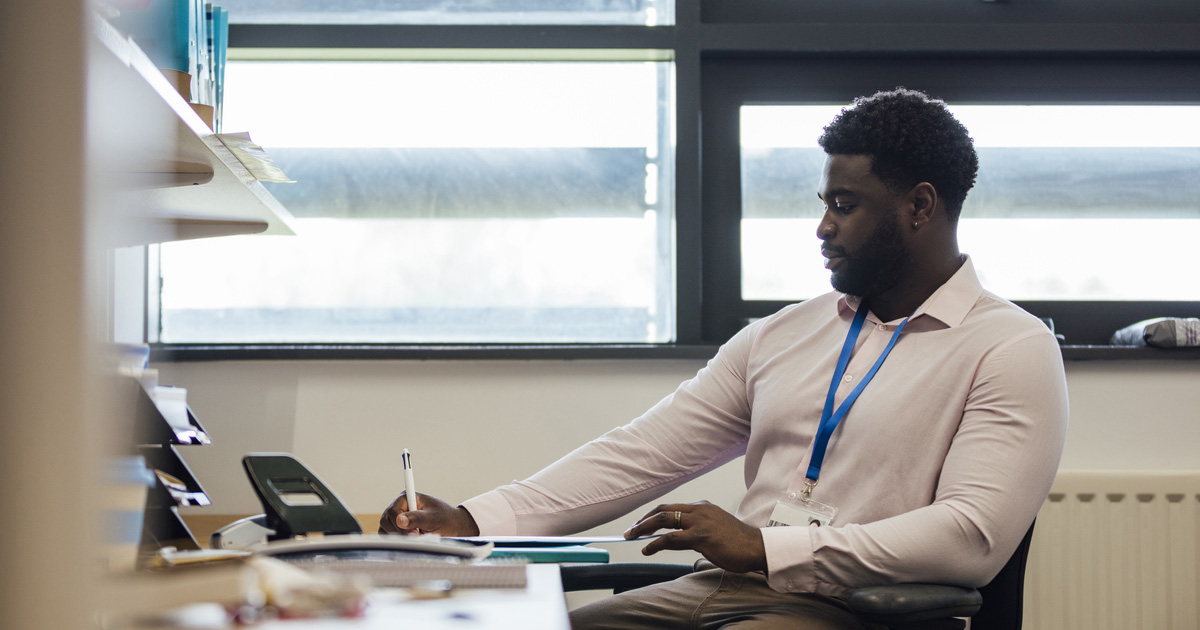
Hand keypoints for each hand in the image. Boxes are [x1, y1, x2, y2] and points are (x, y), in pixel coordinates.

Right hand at [378, 492, 480, 536]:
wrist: (450, 525)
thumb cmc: (444, 518)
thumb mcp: (433, 518)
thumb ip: (417, 518)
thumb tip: (399, 520)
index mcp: (406, 497)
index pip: (393, 511)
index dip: (400, 524)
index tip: (414, 533)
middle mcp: (398, 505)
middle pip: (386, 520)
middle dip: (399, 532)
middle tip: (417, 537)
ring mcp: (395, 517)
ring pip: (384, 528)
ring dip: (398, 537)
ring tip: (416, 537)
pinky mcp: (395, 528)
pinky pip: (386, 535)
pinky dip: (396, 540)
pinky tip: (409, 541)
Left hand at [623, 500, 765, 573]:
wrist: (757, 547)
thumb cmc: (738, 542)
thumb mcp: (714, 529)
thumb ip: (696, 529)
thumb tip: (676, 539)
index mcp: (702, 507)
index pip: (670, 507)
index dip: (652, 515)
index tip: (640, 524)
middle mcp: (698, 510)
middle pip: (663, 510)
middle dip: (643, 520)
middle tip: (630, 530)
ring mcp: (699, 522)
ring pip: (663, 520)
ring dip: (643, 528)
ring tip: (632, 537)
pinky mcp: (701, 536)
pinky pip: (671, 538)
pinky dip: (655, 543)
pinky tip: (647, 549)